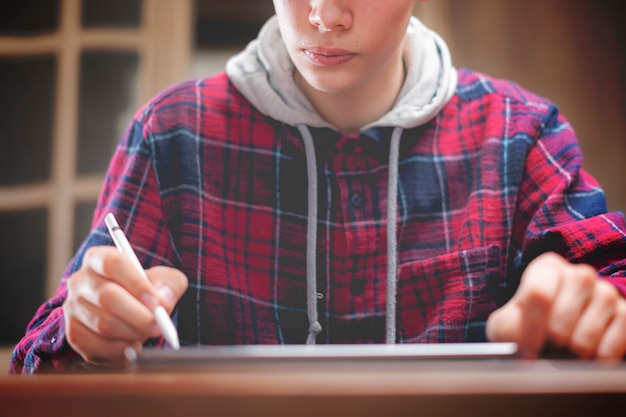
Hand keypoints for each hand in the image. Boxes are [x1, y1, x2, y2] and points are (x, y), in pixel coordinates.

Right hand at [63, 246, 187, 366]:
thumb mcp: (165, 280)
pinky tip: (133, 347)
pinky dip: (119, 350)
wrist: (130, 316)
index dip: (136, 283)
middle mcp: (80, 281)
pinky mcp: (73, 334)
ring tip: (147, 334)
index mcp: (99, 258)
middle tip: (158, 326)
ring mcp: (73, 308)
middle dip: (138, 315)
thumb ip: (170, 285)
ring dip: (132, 333)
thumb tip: (163, 301)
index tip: (156, 302)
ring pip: (103, 324)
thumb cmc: (147, 292)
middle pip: (107, 297)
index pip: (113, 263)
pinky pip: (95, 345)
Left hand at [486, 252, 625, 359]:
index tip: (525, 356)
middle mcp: (580, 274)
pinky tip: (586, 355)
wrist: (555, 335)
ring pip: (585, 338)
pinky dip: (597, 358)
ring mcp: (606, 292)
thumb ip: (509, 329)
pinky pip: (612, 345)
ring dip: (574, 351)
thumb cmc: (526, 325)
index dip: (530, 331)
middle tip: (546, 348)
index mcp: (547, 268)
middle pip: (562, 321)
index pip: (539, 296)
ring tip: (565, 350)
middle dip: (551, 343)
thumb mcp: (508, 324)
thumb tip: (522, 346)